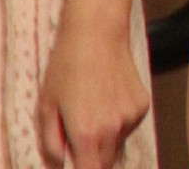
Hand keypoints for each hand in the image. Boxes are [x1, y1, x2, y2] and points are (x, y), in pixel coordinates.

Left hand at [36, 22, 149, 168]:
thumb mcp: (46, 108)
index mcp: (87, 134)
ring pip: (116, 145)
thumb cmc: (67, 67)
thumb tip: (57, 165)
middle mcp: (113, 130)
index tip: (74, 164)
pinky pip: (127, 127)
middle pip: (104, 165)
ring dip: (104, 141)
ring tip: (91, 112)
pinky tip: (106, 101)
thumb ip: (50, 144)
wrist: (97, 34)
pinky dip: (117, 123)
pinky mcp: (142, 106)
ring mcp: (131, 118)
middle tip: (77, 139)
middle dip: (90, 159)